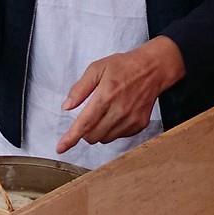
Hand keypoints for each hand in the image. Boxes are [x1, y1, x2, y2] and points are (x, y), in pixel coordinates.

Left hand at [56, 38, 186, 153]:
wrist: (152, 69)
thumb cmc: (123, 66)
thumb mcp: (96, 68)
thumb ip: (80, 88)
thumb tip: (66, 106)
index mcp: (105, 96)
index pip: (84, 123)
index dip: (71, 138)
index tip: (60, 148)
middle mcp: (119, 111)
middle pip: (93, 136)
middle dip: (85, 131)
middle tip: (88, 117)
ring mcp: (131, 119)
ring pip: (105, 138)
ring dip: (99, 131)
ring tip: (105, 112)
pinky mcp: (139, 124)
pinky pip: (119, 136)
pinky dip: (112, 130)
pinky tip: (116, 114)